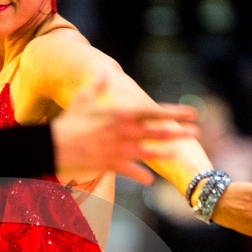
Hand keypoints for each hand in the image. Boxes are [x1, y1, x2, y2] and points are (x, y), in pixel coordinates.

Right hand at [50, 80, 199, 184]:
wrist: (55, 144)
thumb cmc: (69, 121)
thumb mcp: (83, 99)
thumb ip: (98, 85)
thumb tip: (104, 70)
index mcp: (122, 113)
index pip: (155, 111)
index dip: (176, 112)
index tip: (193, 112)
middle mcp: (125, 131)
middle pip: (158, 132)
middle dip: (179, 132)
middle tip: (197, 132)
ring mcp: (119, 149)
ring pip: (149, 151)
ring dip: (166, 152)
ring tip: (179, 152)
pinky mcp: (111, 164)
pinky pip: (130, 171)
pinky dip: (140, 175)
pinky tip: (150, 180)